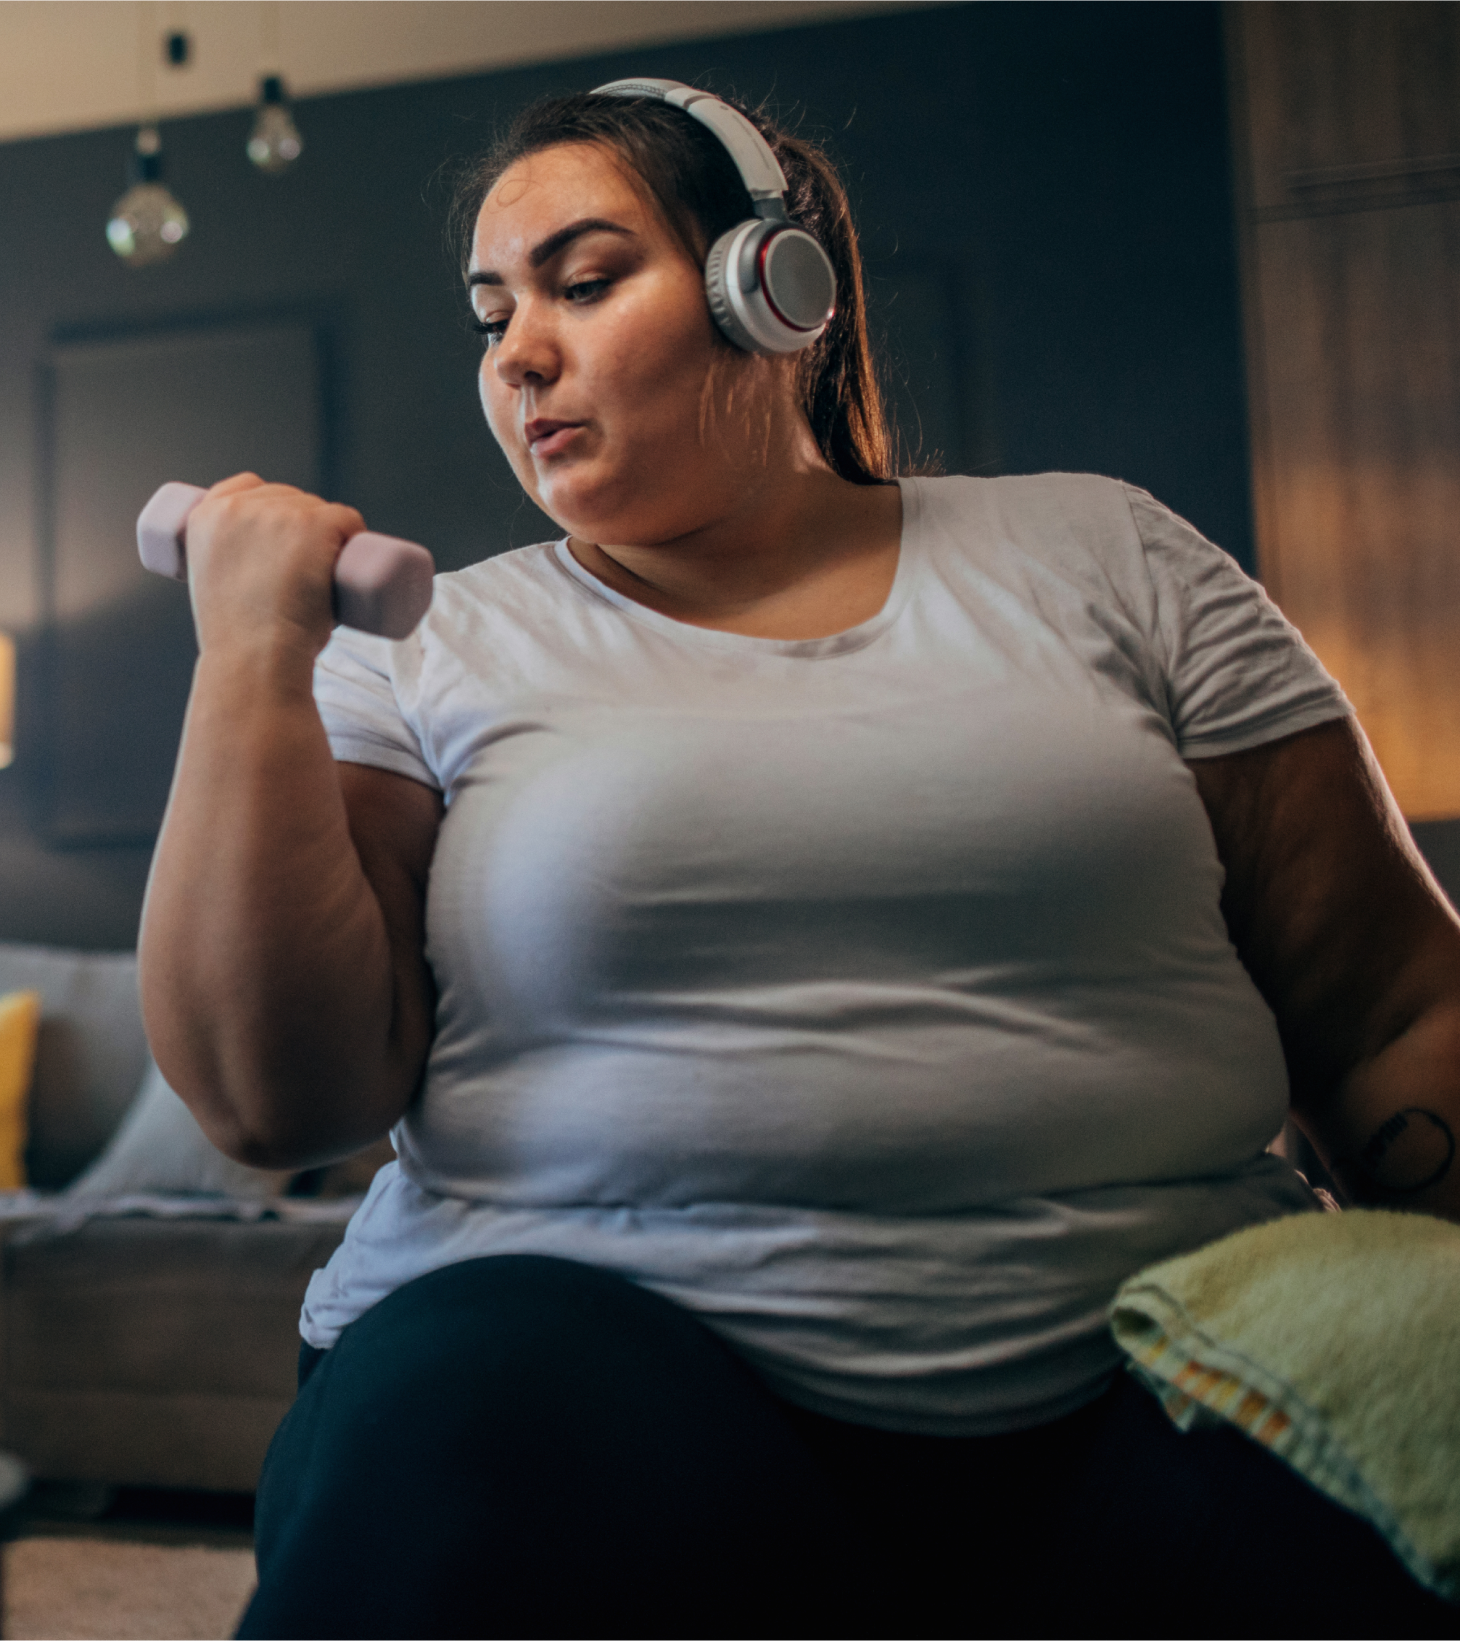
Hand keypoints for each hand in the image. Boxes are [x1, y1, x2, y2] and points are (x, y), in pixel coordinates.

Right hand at [181, 473, 366, 660]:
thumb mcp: (215, 591)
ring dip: (330, 535)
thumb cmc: (239, 643)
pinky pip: (346, 518)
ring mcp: (277, 513)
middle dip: (303, 525)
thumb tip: (260, 580)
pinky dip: (355, 533)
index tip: (285, 537)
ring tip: (327, 573)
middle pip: (287, 498)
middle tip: (310, 569)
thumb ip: (228, 571)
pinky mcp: (313, 524)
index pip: (246, 488)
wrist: (256, 660)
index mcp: (204, 518)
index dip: (272, 507)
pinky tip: (353, 553)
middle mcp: (237, 507)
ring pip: (318, 511)